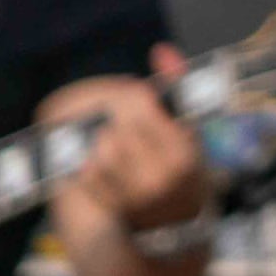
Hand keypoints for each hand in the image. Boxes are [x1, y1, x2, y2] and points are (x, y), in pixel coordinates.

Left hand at [40, 48, 210, 234]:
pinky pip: (86, 172)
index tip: (136, 100)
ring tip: (108, 137)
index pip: (142, 107)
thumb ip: (177, 86)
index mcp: (183, 153)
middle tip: (116, 116)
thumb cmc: (184, 167)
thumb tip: (160, 50)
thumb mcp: (190, 128)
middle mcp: (159, 176)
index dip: (132, 98)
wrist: (176, 226)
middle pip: (117, 127)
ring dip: (100, 138)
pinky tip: (97, 158)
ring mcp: (133, 195)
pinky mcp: (111, 206)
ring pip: (99, 148)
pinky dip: (87, 160)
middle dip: (114, 116)